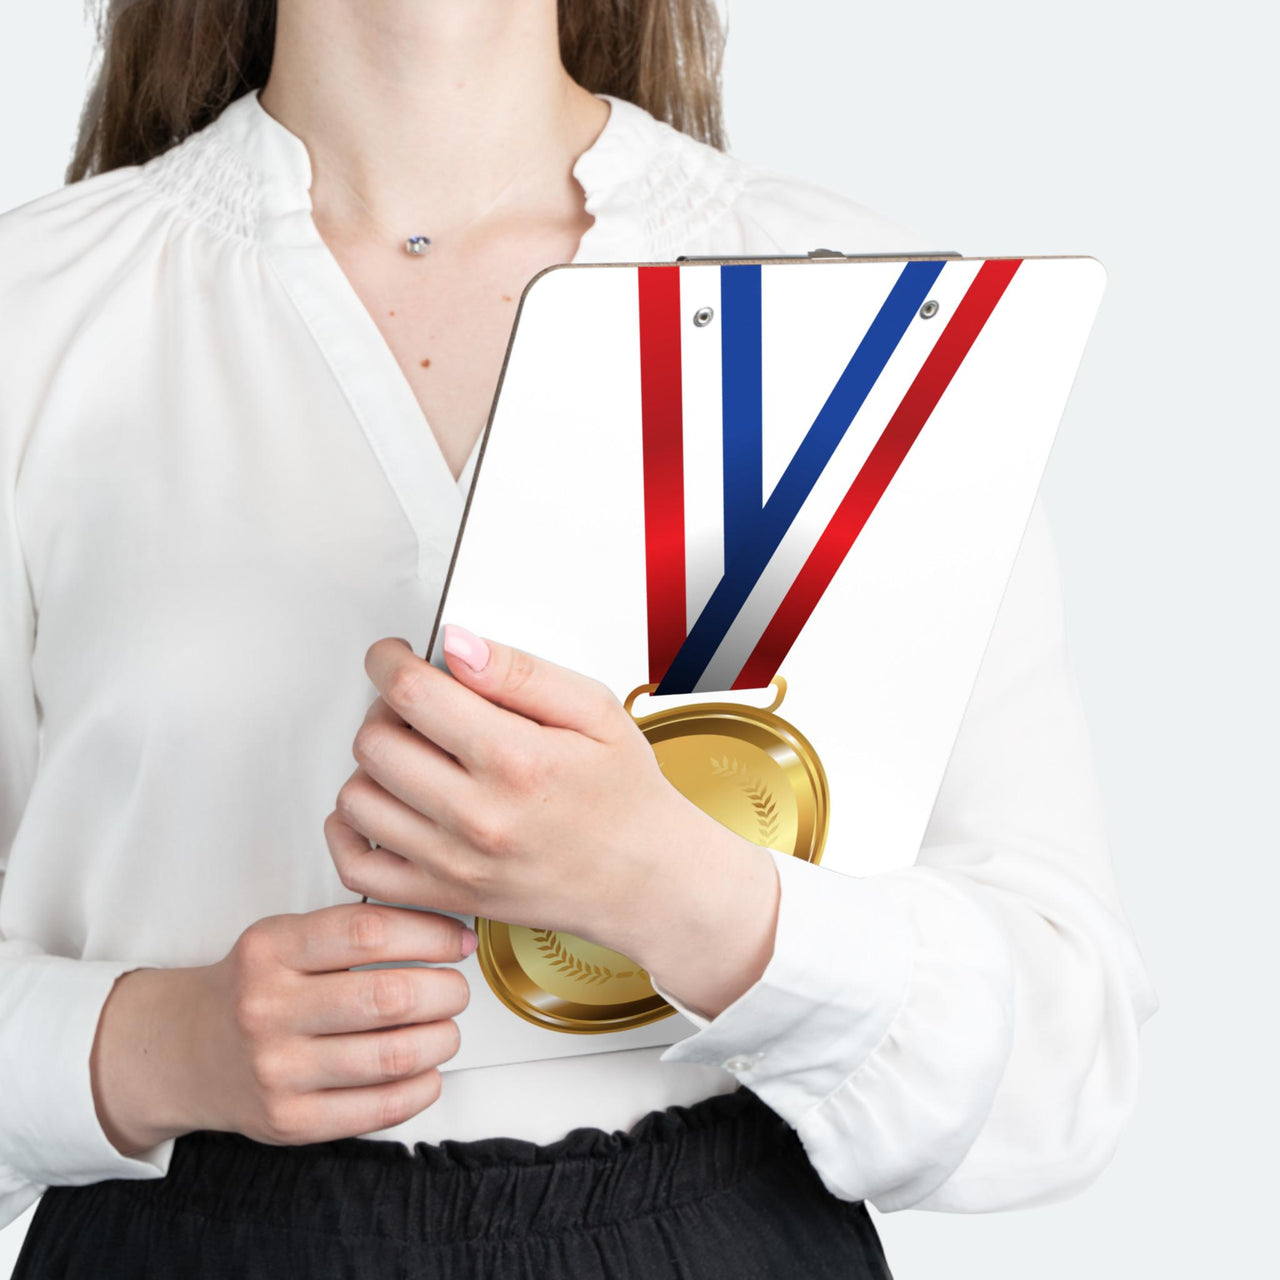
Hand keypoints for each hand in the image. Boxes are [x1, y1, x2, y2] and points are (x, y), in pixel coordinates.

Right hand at [90, 903, 473, 1154]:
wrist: (183, 1050)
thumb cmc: (252, 987)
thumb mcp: (284, 937)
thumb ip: (352, 930)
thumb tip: (445, 933)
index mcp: (270, 950)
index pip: (369, 933)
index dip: (429, 935)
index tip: (457, 941)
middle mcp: (267, 1009)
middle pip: (388, 998)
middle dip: (445, 992)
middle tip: (456, 990)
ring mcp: (276, 1070)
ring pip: (392, 1056)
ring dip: (440, 1041)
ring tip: (445, 1029)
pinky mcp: (288, 1121)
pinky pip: (378, 1109)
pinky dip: (421, 1087)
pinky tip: (426, 1070)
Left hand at [324, 626, 781, 1018]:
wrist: (645, 879)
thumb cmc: (625, 797)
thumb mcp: (594, 711)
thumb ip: (520, 672)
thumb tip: (457, 645)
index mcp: (516, 759)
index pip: (412, 693)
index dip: (389, 661)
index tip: (394, 656)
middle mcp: (478, 816)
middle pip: (375, 741)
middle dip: (386, 709)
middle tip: (417, 706)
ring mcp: (455, 863)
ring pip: (358, 797)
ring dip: (373, 765)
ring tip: (412, 754)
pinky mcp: (444, 895)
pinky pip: (358, 866)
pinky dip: (352, 830)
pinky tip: (382, 804)